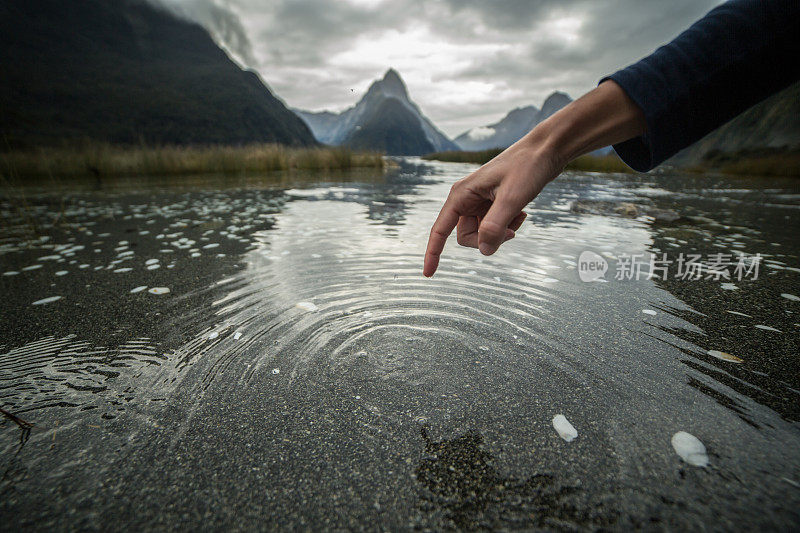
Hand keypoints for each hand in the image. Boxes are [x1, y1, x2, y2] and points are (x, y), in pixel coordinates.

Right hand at [423, 139, 562, 276]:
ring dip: (502, 232)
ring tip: (520, 216)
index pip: (440, 230)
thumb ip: (495, 226)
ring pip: (482, 234)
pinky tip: (522, 213)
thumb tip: (484, 251)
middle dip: (488, 240)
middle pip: (466, 237)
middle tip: (512, 231)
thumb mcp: (512, 198)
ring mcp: (480, 201)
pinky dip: (508, 225)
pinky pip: (494, 227)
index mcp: (461, 194)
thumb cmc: (528, 167)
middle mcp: (466, 198)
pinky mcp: (493, 203)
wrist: (546, 149)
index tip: (428, 274)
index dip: (433, 253)